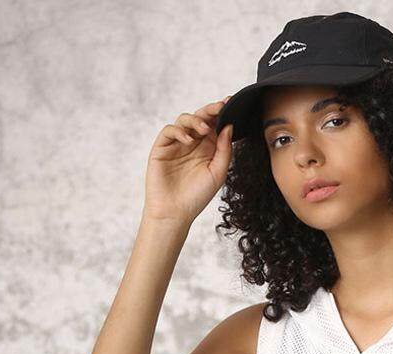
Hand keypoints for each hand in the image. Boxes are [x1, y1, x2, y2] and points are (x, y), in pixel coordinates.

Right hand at [142, 97, 233, 224]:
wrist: (175, 212)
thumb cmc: (197, 196)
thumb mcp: (218, 173)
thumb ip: (224, 150)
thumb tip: (228, 126)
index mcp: (208, 149)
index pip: (215, 125)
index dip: (222, 113)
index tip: (231, 102)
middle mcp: (193, 144)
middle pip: (201, 118)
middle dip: (210, 110)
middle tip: (220, 106)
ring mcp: (177, 144)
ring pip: (185, 120)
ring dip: (195, 120)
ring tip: (204, 129)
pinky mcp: (162, 148)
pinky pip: (169, 130)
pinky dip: (179, 131)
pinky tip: (189, 140)